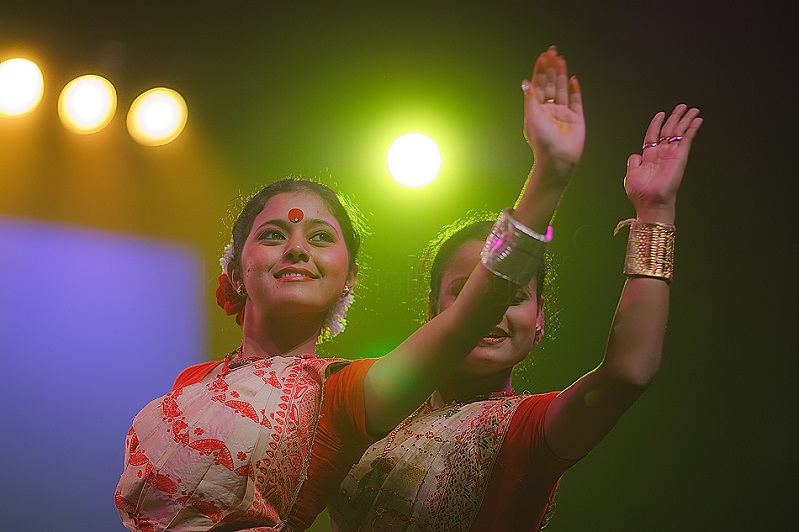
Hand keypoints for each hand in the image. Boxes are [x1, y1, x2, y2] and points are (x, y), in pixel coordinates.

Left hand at [522, 46, 584, 179]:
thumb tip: (526, 82)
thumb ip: (531, 97)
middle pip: (550, 84)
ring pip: (562, 90)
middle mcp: (550, 110)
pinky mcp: (576, 118)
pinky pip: (576, 101)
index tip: (542, 57)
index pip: (539, 85)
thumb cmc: (542, 141)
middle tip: (552, 52)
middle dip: (551, 69)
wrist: (558, 158)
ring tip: (561, 60)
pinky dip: (575, 90)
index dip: (540, 71)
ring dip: (562, 75)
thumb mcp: (532, 116)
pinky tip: (573, 79)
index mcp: (537, 110)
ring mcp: (564, 113)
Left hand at [624, 104, 702, 222]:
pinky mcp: (680, 157)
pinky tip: (697, 120)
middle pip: (668, 131)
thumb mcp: (631, 175)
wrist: (651, 203)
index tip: (661, 114)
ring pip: (679, 132)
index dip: (656, 124)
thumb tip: (635, 155)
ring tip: (692, 110)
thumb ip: (633, 163)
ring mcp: (672, 155)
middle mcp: (662, 154)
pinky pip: (687, 139)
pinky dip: (692, 129)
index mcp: (649, 157)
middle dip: (675, 118)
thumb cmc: (641, 194)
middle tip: (681, 107)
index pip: (653, 135)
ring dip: (685, 120)